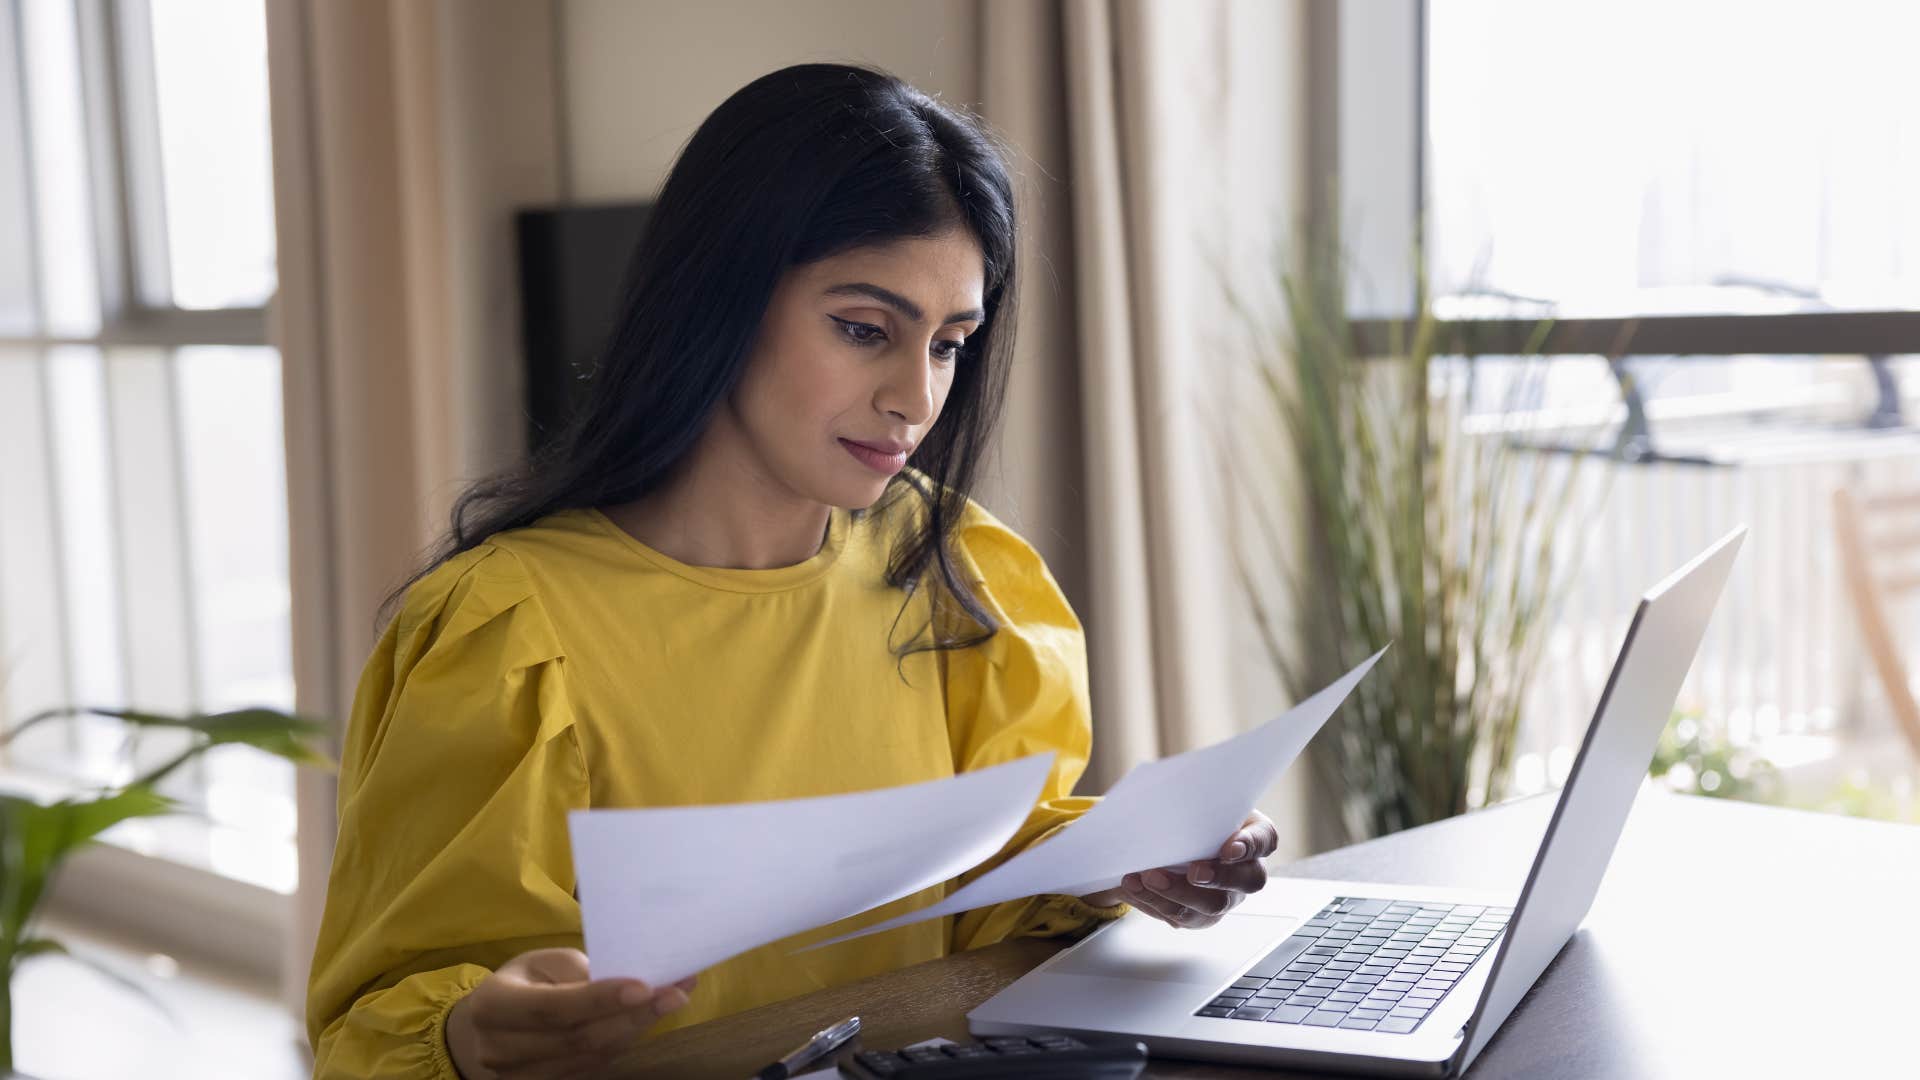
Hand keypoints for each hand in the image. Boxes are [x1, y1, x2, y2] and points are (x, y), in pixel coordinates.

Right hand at [445, 948, 694, 1079]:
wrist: (488, 1029)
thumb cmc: (522, 983)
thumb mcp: (540, 963)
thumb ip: (577, 972)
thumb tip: (631, 977)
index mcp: (494, 1006)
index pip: (553, 1008)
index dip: (600, 999)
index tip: (645, 986)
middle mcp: (501, 1049)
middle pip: (578, 1039)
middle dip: (633, 1015)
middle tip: (676, 992)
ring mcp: (520, 1078)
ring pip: (591, 1057)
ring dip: (636, 1028)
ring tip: (672, 999)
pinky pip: (593, 1067)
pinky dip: (624, 1041)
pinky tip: (647, 1019)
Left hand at [1081, 811, 1279, 929]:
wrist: (1165, 838)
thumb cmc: (1189, 814)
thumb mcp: (1196, 799)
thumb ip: (1195, 797)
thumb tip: (1172, 790)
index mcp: (1253, 834)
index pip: (1265, 839)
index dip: (1251, 845)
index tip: (1229, 848)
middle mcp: (1246, 870)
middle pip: (1248, 881)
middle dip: (1220, 877)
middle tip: (1194, 872)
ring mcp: (1226, 896)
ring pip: (1212, 906)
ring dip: (1178, 893)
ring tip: (1148, 877)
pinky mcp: (1199, 915)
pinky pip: (1182, 917)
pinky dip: (1154, 901)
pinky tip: (1134, 886)